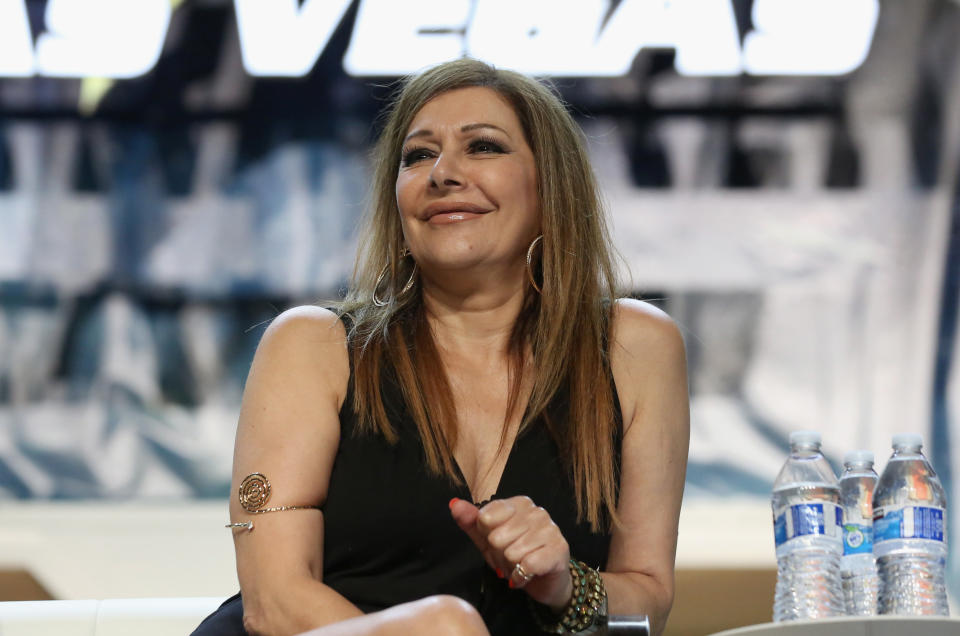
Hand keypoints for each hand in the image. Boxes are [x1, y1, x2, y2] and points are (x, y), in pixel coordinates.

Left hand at [449, 496, 572, 610]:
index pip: (486, 517)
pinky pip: (527, 565)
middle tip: (510, 558)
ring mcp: (550, 529)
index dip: (486, 537)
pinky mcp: (559, 549)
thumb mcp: (487, 539)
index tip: (497, 543)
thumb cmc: (515, 556)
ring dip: (511, 567)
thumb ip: (471, 521)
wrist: (545, 581)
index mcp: (519, 503)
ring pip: (511, 552)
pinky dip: (521, 577)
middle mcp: (537, 511)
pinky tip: (528, 575)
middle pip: (497, 537)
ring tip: (520, 565)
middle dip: (499, 555)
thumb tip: (454, 504)